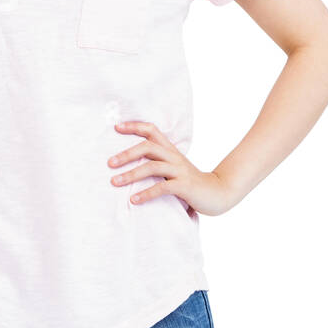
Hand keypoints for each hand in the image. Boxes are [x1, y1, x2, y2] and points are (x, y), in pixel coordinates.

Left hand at [107, 121, 237, 216]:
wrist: (218, 192)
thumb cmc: (190, 182)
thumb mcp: (174, 168)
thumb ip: (157, 163)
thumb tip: (130, 164)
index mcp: (170, 150)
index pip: (152, 130)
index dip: (134, 126)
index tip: (116, 127)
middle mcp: (174, 157)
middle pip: (147, 147)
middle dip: (126, 154)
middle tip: (109, 163)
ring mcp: (180, 171)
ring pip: (152, 167)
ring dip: (131, 174)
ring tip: (114, 182)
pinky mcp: (184, 186)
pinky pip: (162, 187)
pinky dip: (146, 193)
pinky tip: (133, 200)